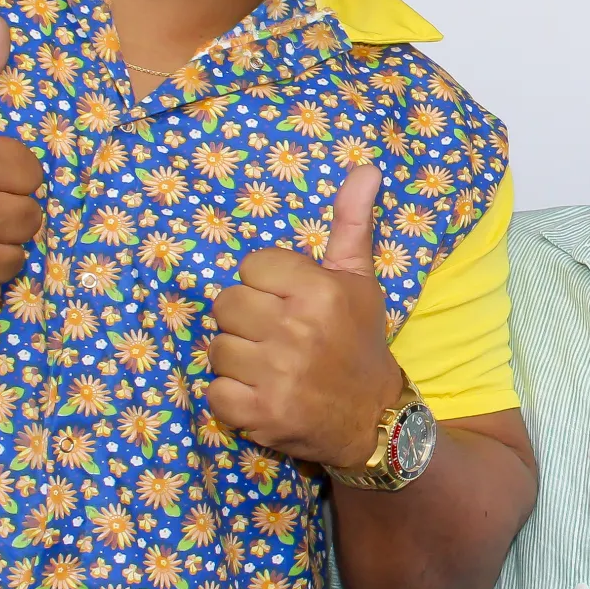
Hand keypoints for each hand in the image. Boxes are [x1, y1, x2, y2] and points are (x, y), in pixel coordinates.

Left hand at [208, 164, 403, 468]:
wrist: (374, 420)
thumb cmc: (360, 342)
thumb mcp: (359, 280)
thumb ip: (351, 223)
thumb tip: (366, 168)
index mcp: (320, 291)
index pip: (251, 266)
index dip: (264, 284)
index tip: (288, 303)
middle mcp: (297, 330)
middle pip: (226, 303)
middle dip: (246, 320)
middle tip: (275, 336)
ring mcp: (277, 374)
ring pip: (217, 347)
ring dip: (237, 359)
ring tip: (269, 366)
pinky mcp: (260, 413)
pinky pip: (215, 391)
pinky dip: (232, 397)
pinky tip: (261, 394)